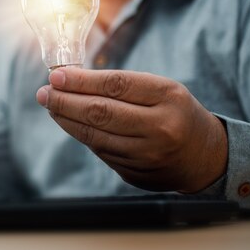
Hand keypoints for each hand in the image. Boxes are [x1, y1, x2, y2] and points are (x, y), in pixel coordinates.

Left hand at [36, 67, 227, 192]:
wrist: (204, 158)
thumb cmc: (176, 113)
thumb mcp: (161, 89)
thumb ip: (121, 84)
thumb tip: (69, 79)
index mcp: (168, 97)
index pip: (116, 85)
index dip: (81, 81)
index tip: (56, 76)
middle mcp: (159, 127)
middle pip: (100, 112)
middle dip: (65, 101)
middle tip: (44, 93)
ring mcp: (147, 154)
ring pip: (94, 135)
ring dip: (66, 119)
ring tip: (51, 106)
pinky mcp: (135, 173)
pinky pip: (100, 151)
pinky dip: (81, 134)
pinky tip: (69, 123)